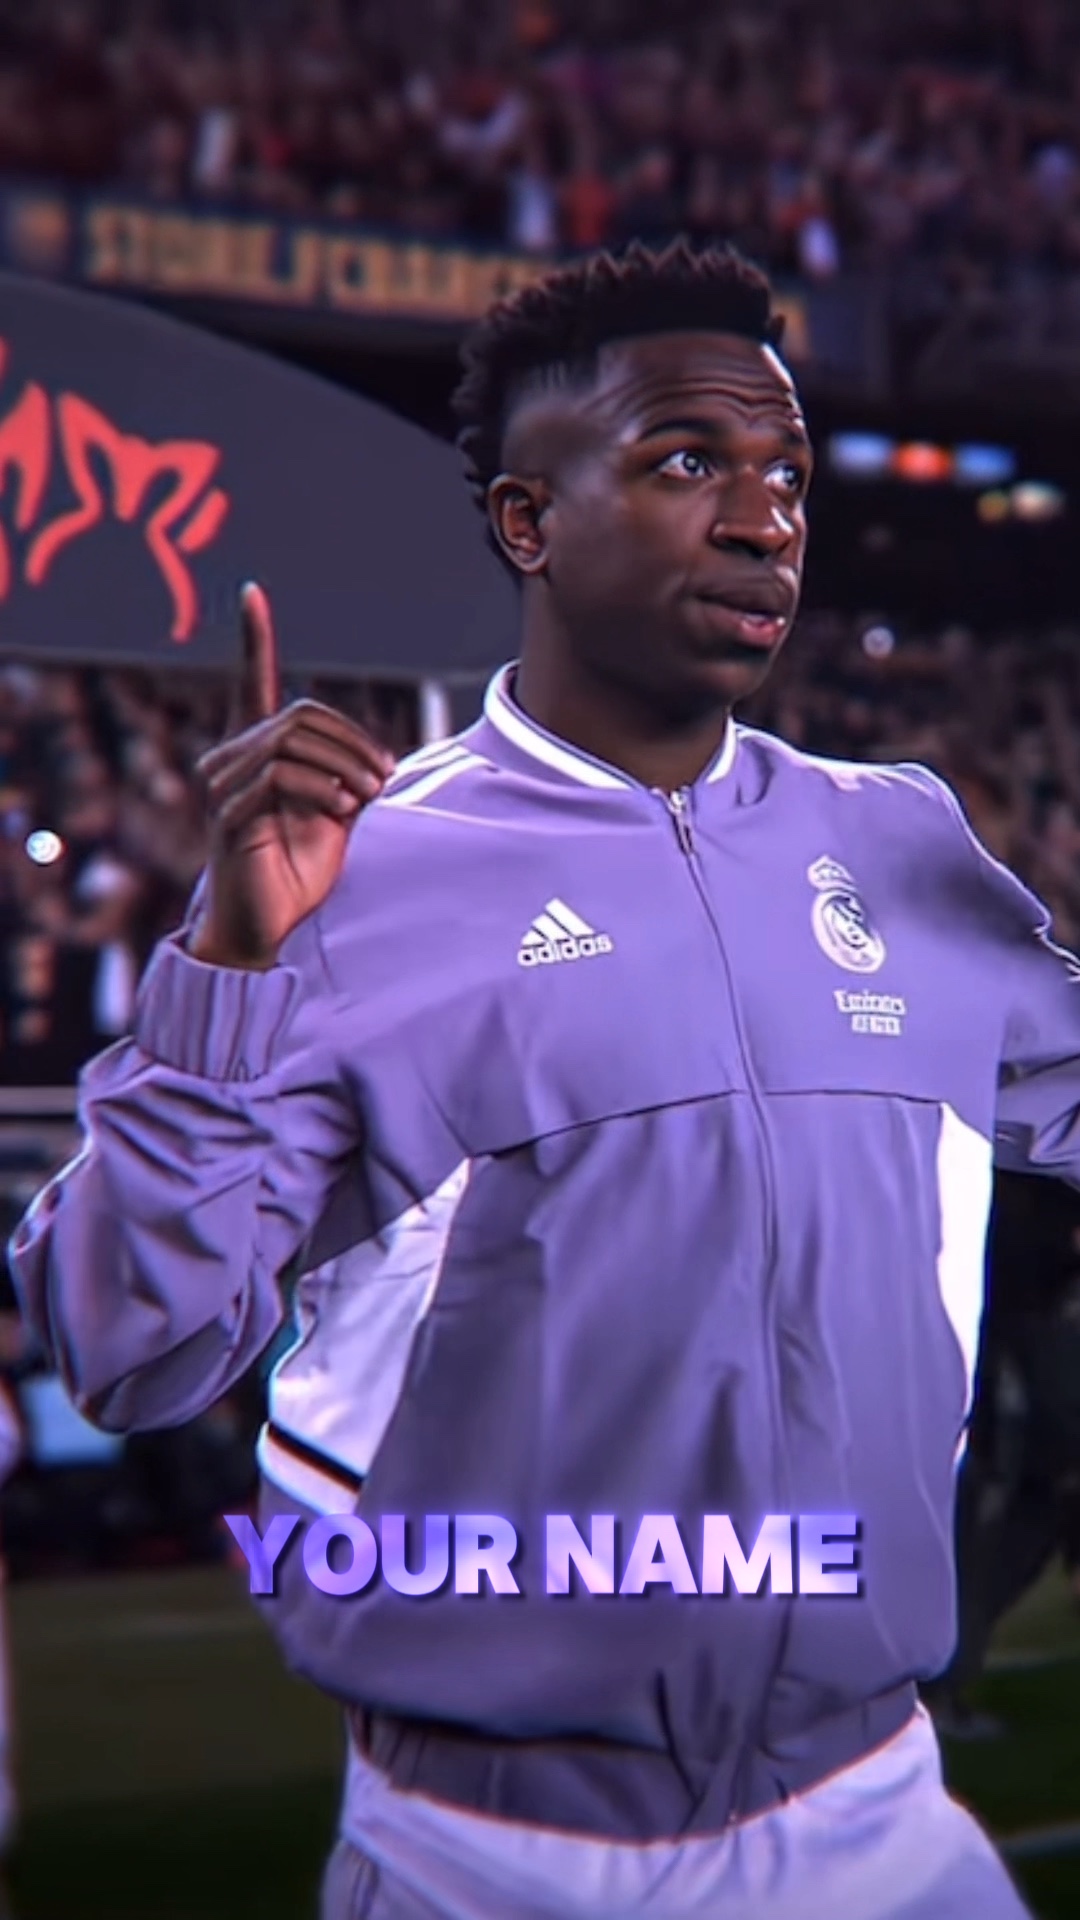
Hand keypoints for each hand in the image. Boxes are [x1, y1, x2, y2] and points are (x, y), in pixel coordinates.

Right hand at [188, 583, 394, 968]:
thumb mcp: (339, 813)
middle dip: (351, 741)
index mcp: (256, 754)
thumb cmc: (304, 872)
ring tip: (367, 797)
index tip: (251, 592)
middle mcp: (230, 761)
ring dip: (343, 765)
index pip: (252, 684)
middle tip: (384, 777)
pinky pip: (279, 777)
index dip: (253, 639)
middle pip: (297, 715)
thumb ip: (350, 776)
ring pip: (290, 742)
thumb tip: (385, 758)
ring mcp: (225, 787)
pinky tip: (342, 810)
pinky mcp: (230, 816)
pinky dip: (321, 788)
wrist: (274, 930)